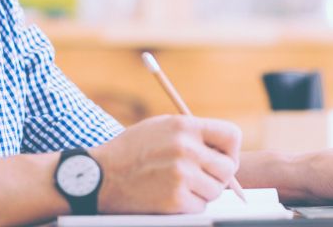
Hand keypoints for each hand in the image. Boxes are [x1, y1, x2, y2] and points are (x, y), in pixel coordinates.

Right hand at [91, 115, 241, 213]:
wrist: (100, 176)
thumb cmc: (132, 150)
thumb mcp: (161, 126)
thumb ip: (193, 133)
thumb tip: (225, 148)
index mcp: (184, 126)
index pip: (232, 135)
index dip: (230, 149)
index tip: (221, 157)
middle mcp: (186, 148)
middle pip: (228, 168)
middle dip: (219, 175)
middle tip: (202, 176)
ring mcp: (181, 175)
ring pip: (216, 190)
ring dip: (203, 192)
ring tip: (181, 184)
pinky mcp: (175, 199)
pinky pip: (201, 207)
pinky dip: (190, 205)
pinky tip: (170, 195)